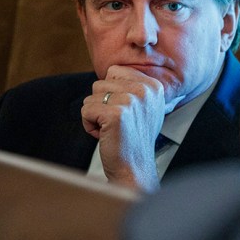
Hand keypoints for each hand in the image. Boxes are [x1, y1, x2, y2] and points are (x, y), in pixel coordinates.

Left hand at [81, 65, 165, 191]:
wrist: (134, 167)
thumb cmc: (134, 139)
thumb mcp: (143, 107)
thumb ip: (131, 86)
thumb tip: (111, 72)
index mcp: (153, 85)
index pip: (115, 71)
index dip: (112, 93)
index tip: (125, 113)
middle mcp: (145, 90)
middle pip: (101, 83)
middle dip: (102, 104)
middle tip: (118, 123)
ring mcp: (130, 101)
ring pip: (91, 96)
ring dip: (95, 115)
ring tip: (112, 130)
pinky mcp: (115, 114)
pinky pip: (86, 110)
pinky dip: (89, 125)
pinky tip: (105, 135)